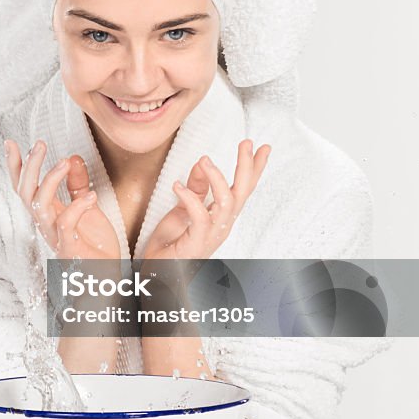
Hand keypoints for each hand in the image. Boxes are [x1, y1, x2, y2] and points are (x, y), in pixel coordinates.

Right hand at [4, 138, 120, 259]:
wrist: (107, 279)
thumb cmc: (95, 246)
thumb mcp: (88, 208)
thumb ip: (78, 185)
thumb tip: (73, 157)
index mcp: (49, 212)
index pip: (25, 186)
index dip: (15, 166)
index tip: (10, 142)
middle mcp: (46, 224)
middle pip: (25, 192)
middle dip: (29, 166)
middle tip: (39, 144)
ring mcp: (55, 237)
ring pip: (38, 206)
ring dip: (49, 181)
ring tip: (65, 162)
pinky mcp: (69, 249)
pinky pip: (65, 226)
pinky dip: (76, 208)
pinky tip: (90, 195)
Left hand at [141, 139, 270, 261]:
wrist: (156, 275)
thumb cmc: (170, 247)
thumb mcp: (181, 210)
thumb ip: (194, 189)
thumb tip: (202, 161)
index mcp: (221, 218)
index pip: (242, 190)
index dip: (254, 169)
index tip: (262, 147)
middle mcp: (222, 226)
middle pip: (242, 194)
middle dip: (247, 167)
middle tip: (247, 143)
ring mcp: (211, 236)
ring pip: (227, 204)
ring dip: (218, 179)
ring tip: (206, 160)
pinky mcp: (196, 243)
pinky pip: (200, 217)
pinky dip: (190, 198)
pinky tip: (177, 186)